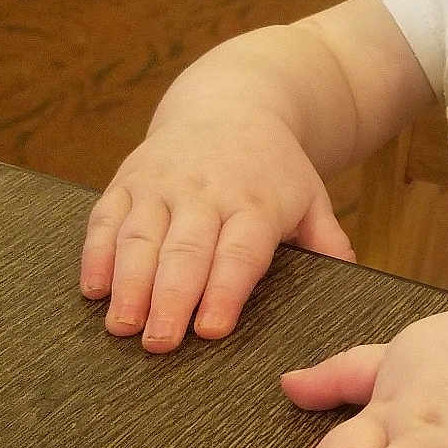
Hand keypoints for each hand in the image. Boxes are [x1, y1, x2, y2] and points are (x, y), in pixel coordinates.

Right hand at [80, 113, 351, 351]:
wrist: (232, 104)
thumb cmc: (275, 169)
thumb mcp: (311, 196)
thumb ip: (328, 240)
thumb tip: (352, 277)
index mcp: (256, 202)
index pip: (239, 252)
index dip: (224, 291)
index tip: (211, 329)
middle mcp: (206, 191)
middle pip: (185, 250)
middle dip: (170, 298)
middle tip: (159, 344)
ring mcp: (162, 183)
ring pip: (140, 236)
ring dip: (129, 283)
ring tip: (122, 326)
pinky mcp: (128, 179)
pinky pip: (106, 217)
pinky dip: (97, 253)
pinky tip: (95, 289)